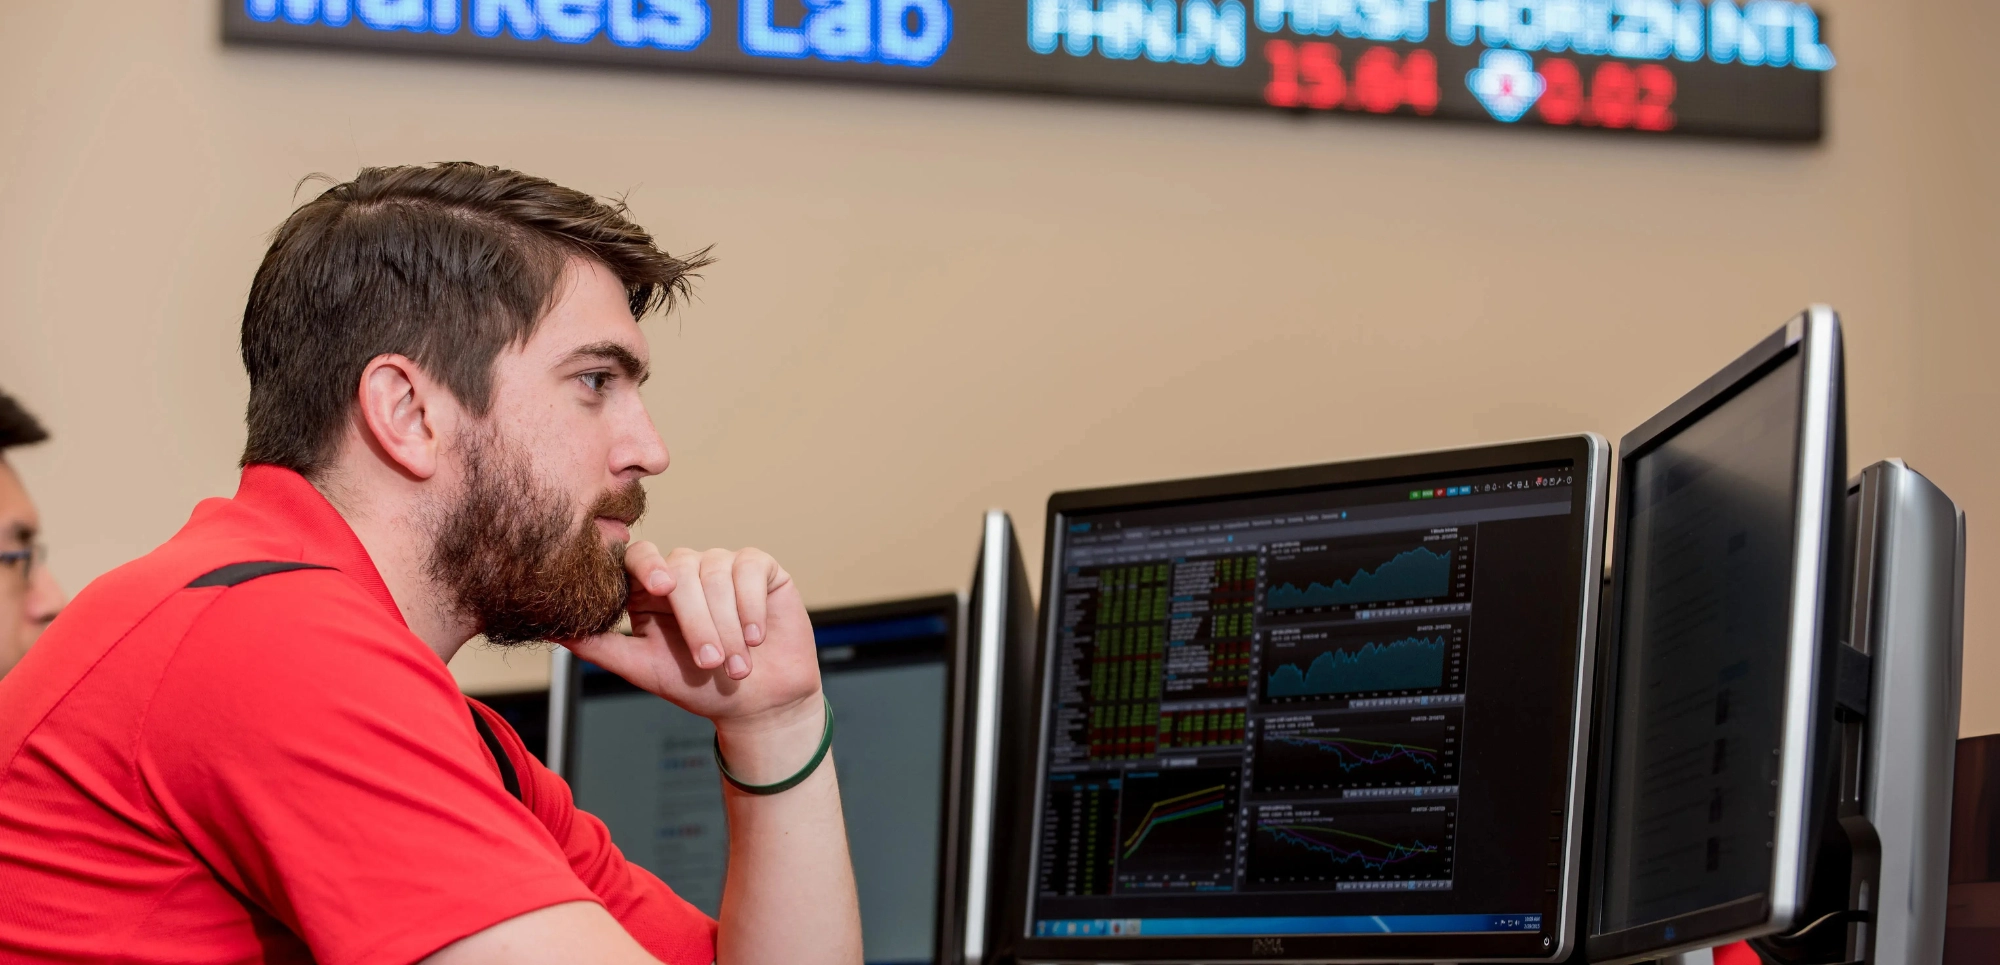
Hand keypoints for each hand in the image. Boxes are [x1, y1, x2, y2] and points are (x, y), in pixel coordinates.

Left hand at [562, 544, 822, 732]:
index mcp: (650, 589)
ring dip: (728, 626)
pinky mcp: (759, 569)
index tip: (658, 588)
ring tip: (737, 665)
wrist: (756, 704)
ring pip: (717, 574)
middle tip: (709, 663)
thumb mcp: (643, 668)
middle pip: (682, 571)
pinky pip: (750, 570)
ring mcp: (722, 565)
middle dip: (697, 622)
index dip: (647, 566)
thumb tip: (550, 629)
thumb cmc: (698, 687)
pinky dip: (751, 606)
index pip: (638, 556)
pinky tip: (755, 636)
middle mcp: (685, 570)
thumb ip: (599, 647)